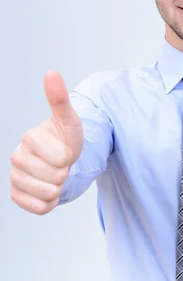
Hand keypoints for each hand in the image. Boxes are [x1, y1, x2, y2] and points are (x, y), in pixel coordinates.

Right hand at [10, 71, 83, 214]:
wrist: (63, 161)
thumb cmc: (66, 139)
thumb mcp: (69, 120)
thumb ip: (59, 99)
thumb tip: (51, 73)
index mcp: (28, 137)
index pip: (61, 157)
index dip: (70, 156)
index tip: (66, 150)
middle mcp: (17, 157)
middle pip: (54, 176)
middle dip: (65, 173)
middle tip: (62, 165)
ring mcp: (15, 177)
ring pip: (47, 193)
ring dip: (59, 188)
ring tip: (56, 176)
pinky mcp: (17, 196)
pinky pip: (39, 208)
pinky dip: (50, 203)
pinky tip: (48, 191)